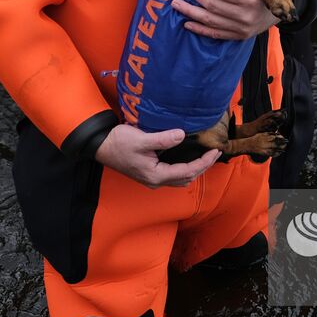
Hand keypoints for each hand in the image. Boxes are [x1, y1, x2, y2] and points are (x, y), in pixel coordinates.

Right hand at [94, 123, 218, 187]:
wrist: (100, 146)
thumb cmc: (119, 142)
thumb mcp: (142, 139)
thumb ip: (163, 139)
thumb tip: (182, 135)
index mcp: (156, 175)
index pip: (188, 171)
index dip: (204, 162)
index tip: (215, 151)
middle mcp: (156, 181)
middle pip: (187, 177)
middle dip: (203, 166)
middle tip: (214, 152)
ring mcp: (152, 179)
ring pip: (180, 178)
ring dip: (194, 168)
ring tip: (205, 156)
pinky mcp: (149, 173)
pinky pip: (173, 174)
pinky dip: (185, 167)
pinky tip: (187, 157)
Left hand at [172, 0, 283, 40]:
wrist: (291, 5)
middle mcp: (246, 16)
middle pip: (214, 6)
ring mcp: (243, 29)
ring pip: (212, 21)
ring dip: (192, 13)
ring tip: (177, 3)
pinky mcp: (241, 36)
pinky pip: (217, 34)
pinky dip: (201, 30)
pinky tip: (188, 24)